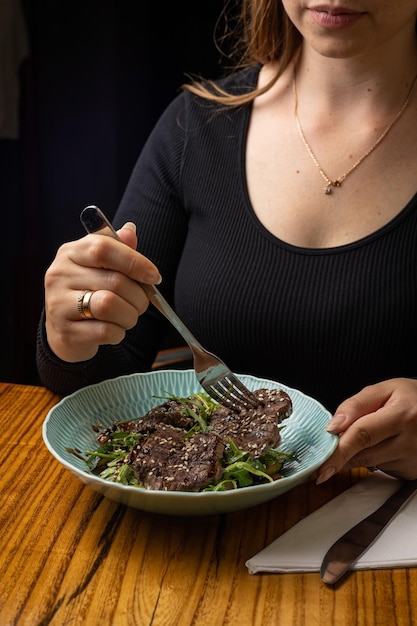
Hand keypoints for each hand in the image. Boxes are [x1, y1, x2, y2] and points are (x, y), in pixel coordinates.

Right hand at [44, 222, 160, 362]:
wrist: (66, 331)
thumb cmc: (89, 293)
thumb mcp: (101, 267)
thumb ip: (118, 249)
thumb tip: (130, 231)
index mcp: (71, 253)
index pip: (103, 248)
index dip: (134, 261)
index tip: (153, 276)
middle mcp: (59, 275)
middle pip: (114, 281)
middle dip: (138, 296)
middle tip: (141, 303)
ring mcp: (58, 304)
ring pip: (109, 305)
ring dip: (129, 315)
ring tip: (128, 316)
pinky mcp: (66, 331)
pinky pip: (105, 331)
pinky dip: (118, 332)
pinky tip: (114, 329)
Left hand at [316, 378, 416, 483]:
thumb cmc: (410, 398)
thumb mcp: (384, 389)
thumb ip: (355, 405)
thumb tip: (333, 426)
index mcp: (402, 415)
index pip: (362, 435)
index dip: (339, 451)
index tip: (321, 466)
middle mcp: (410, 441)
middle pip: (362, 454)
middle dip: (340, 456)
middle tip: (325, 455)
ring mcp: (412, 460)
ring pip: (368, 464)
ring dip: (356, 454)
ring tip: (369, 435)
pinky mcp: (411, 472)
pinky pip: (380, 469)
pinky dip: (373, 458)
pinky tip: (383, 444)